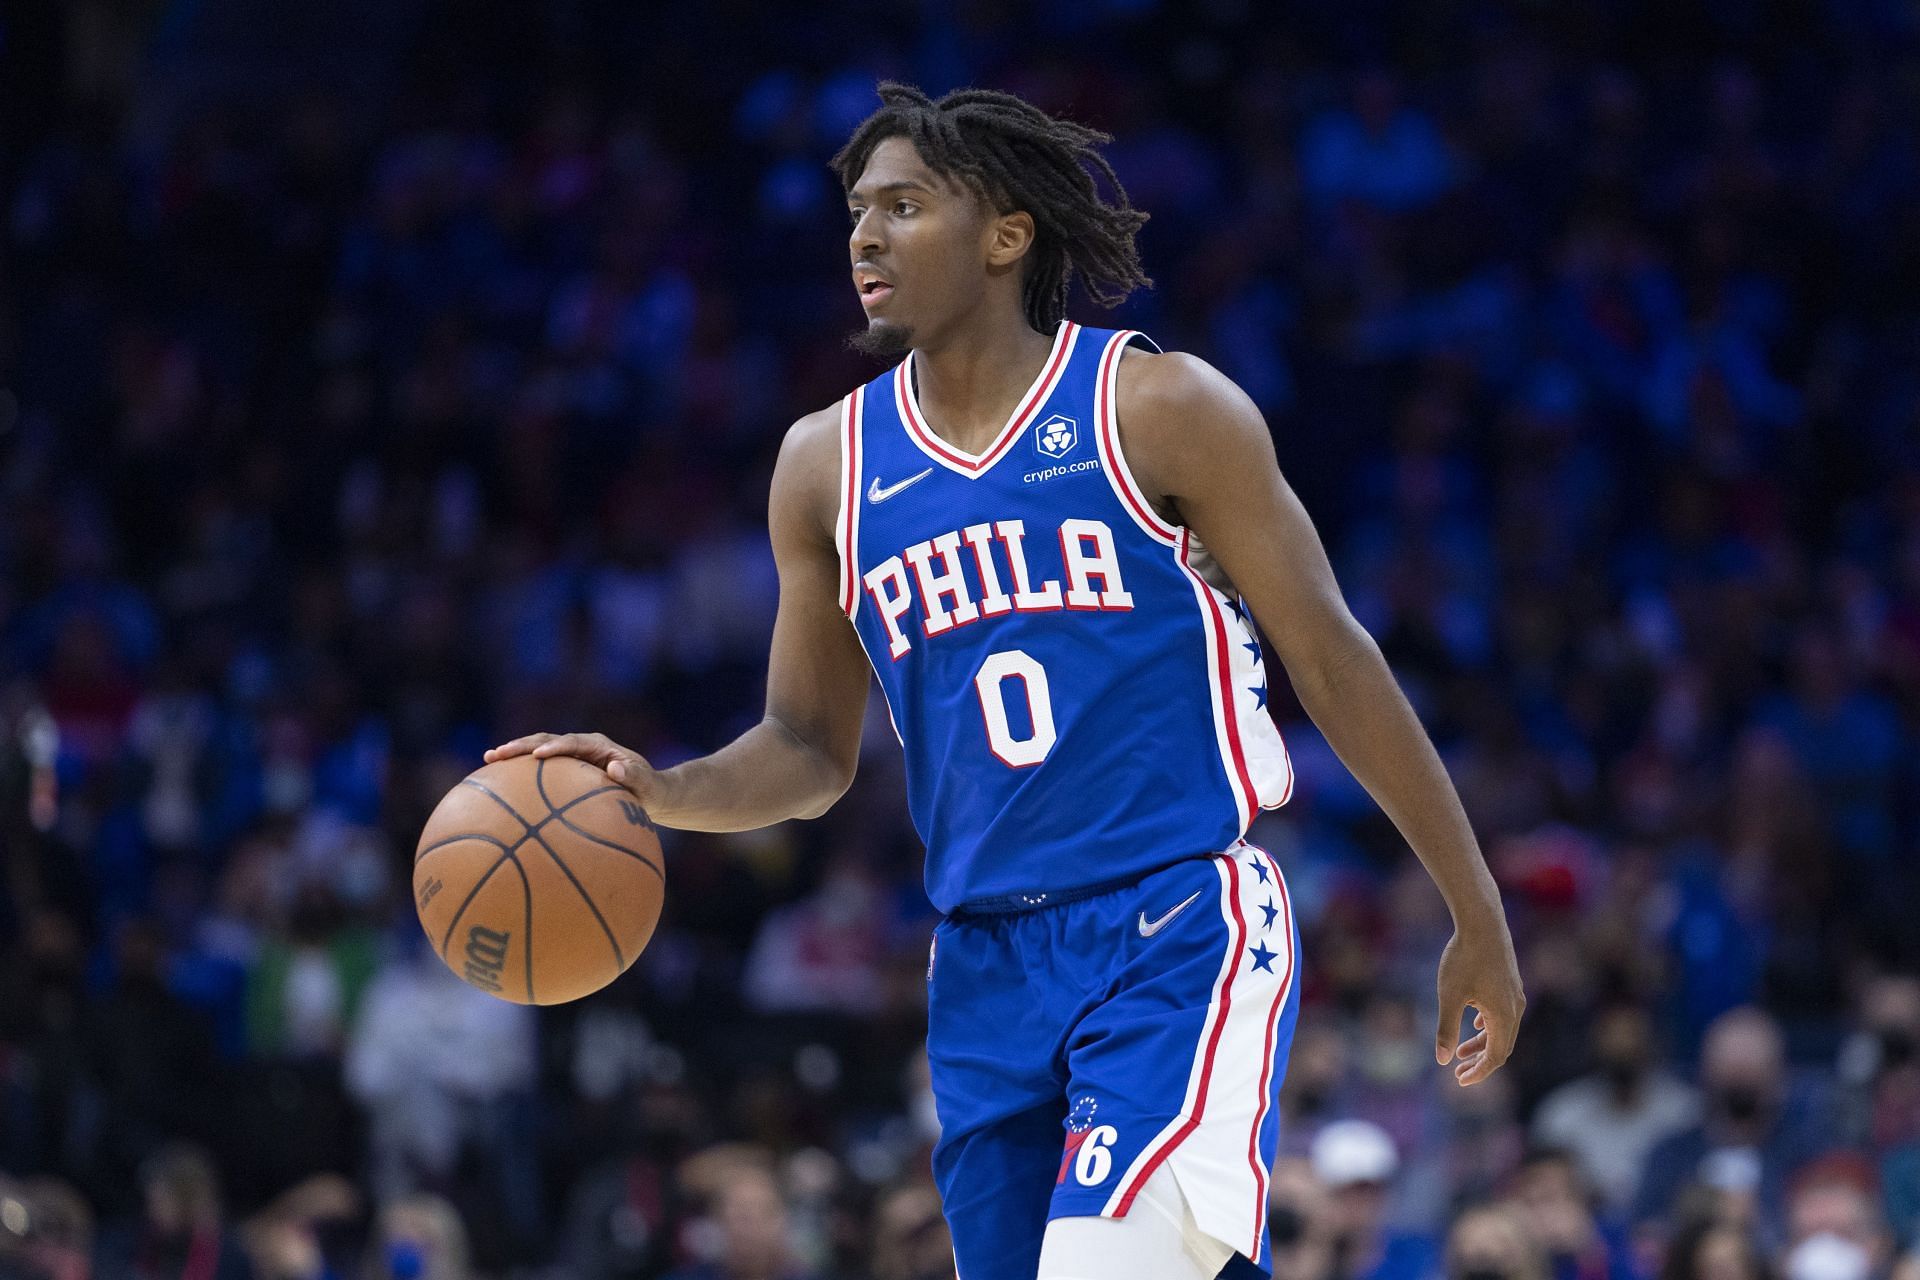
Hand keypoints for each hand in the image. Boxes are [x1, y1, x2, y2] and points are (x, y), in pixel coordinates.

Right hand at [485, 732, 662, 803]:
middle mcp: (582, 745)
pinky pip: (539, 767)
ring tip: (488, 759)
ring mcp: (571, 755)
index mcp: (599, 746)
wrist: (648, 790)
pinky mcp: (564, 767)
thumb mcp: (648, 785)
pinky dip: (520, 770)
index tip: (537, 754)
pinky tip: (498, 780)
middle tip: (497, 753)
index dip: (554, 746)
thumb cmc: (649, 789)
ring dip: (514, 752)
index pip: (573, 742)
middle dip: (522, 745)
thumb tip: (615, 769)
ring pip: (538, 748)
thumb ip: (635, 776)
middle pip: (547, 739)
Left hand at [1434, 918, 1524, 1085]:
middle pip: (1502, 1047)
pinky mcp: (1510, 983)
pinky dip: (1488, 1026)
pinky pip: (1502, 1014)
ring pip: (1502, 1030)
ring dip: (1482, 1043)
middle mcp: (1515, 1009)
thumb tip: (1443, 1060)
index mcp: (1503, 1016)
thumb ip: (1446, 1029)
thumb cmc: (1464, 959)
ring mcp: (1515, 995)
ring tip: (1461, 1052)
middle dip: (1480, 1062)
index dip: (1479, 1072)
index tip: (1460, 1081)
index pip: (1496, 1057)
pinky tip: (1475, 1023)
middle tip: (1459, 1073)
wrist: (1483, 923)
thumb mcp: (1449, 996)